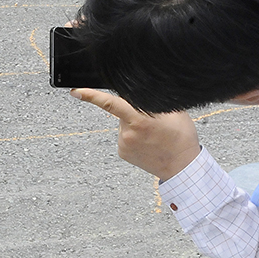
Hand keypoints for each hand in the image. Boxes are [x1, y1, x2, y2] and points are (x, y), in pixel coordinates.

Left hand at [71, 87, 200, 180]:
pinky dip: (134, 135)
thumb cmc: (181, 138)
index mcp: (140, 119)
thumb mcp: (174, 111)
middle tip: (155, 121)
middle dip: (135, 110)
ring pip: (124, 123)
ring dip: (135, 124)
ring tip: (154, 135)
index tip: (76, 92)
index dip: (91, 96)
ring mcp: (123, 144)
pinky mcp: (122, 152)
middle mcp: (128, 132)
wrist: (182, 167)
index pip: (110, 103)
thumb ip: (154, 99)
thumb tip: (142, 90)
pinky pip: (125, 136)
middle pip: (124, 111)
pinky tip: (148, 143)